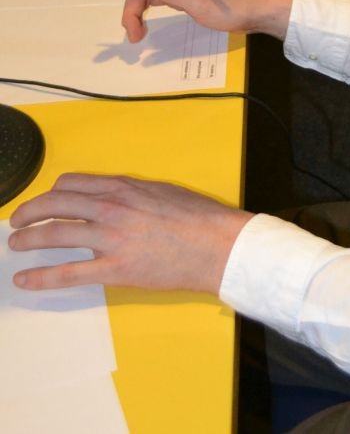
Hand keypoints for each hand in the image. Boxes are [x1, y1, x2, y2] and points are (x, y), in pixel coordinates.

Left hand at [8, 173, 252, 292]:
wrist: (215, 244)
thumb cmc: (197, 217)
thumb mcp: (162, 191)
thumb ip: (133, 195)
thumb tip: (117, 202)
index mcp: (124, 187)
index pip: (73, 183)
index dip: (52, 192)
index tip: (46, 201)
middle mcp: (111, 207)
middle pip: (56, 204)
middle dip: (30, 211)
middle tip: (17, 220)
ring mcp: (110, 238)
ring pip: (56, 234)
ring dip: (29, 238)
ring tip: (15, 244)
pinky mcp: (114, 268)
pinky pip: (68, 273)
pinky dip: (41, 277)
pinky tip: (25, 280)